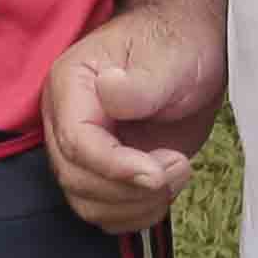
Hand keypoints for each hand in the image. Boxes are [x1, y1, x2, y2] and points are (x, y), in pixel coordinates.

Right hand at [42, 2, 225, 236]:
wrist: (191, 49)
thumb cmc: (176, 44)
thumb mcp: (166, 58)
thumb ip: (138, 84)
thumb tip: (109, 92)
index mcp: (70, 84)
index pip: (75, 142)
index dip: (114, 166)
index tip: (157, 172)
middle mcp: (66, 120)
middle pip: (76, 179)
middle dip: (130, 187)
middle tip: (178, 165)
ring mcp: (85, 149)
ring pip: (88, 203)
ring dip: (136, 204)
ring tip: (177, 172)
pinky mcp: (106, 171)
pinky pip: (106, 212)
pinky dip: (138, 213)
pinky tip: (166, 189)